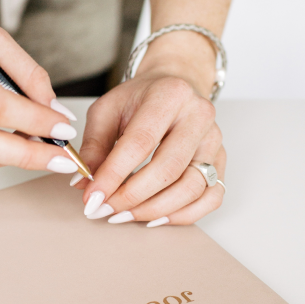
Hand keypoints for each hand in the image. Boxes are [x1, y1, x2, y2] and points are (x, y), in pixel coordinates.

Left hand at [74, 39, 225, 225]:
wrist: (174, 86)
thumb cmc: (140, 99)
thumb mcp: (107, 110)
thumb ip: (94, 146)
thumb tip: (84, 185)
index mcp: (169, 95)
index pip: (140, 142)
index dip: (114, 174)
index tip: (92, 196)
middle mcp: (199, 116)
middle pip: (168, 168)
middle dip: (132, 197)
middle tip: (104, 209)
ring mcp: (214, 140)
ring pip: (193, 187)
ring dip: (155, 209)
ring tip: (124, 215)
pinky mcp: (220, 160)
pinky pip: (211, 197)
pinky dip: (183, 214)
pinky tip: (155, 217)